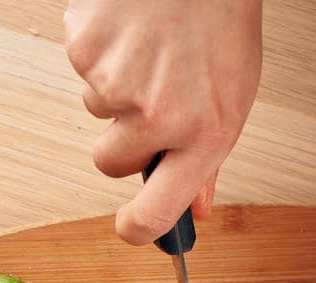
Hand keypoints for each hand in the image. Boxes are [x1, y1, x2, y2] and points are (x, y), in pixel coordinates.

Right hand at [64, 0, 261, 244]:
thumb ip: (207, 156)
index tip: (130, 227)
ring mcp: (115, 84)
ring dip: (116, 82)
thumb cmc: (220, 20)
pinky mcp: (85, 50)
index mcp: (203, 134)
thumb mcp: (233, 93)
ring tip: (151, 43)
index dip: (137, 228)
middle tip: (153, 90)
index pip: (156, 212)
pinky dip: (102, 47)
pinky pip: (82, 65)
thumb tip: (196, 208)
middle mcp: (157, 116)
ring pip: (96, 107)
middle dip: (123, 135)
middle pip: (111, 161)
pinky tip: (132, 25)